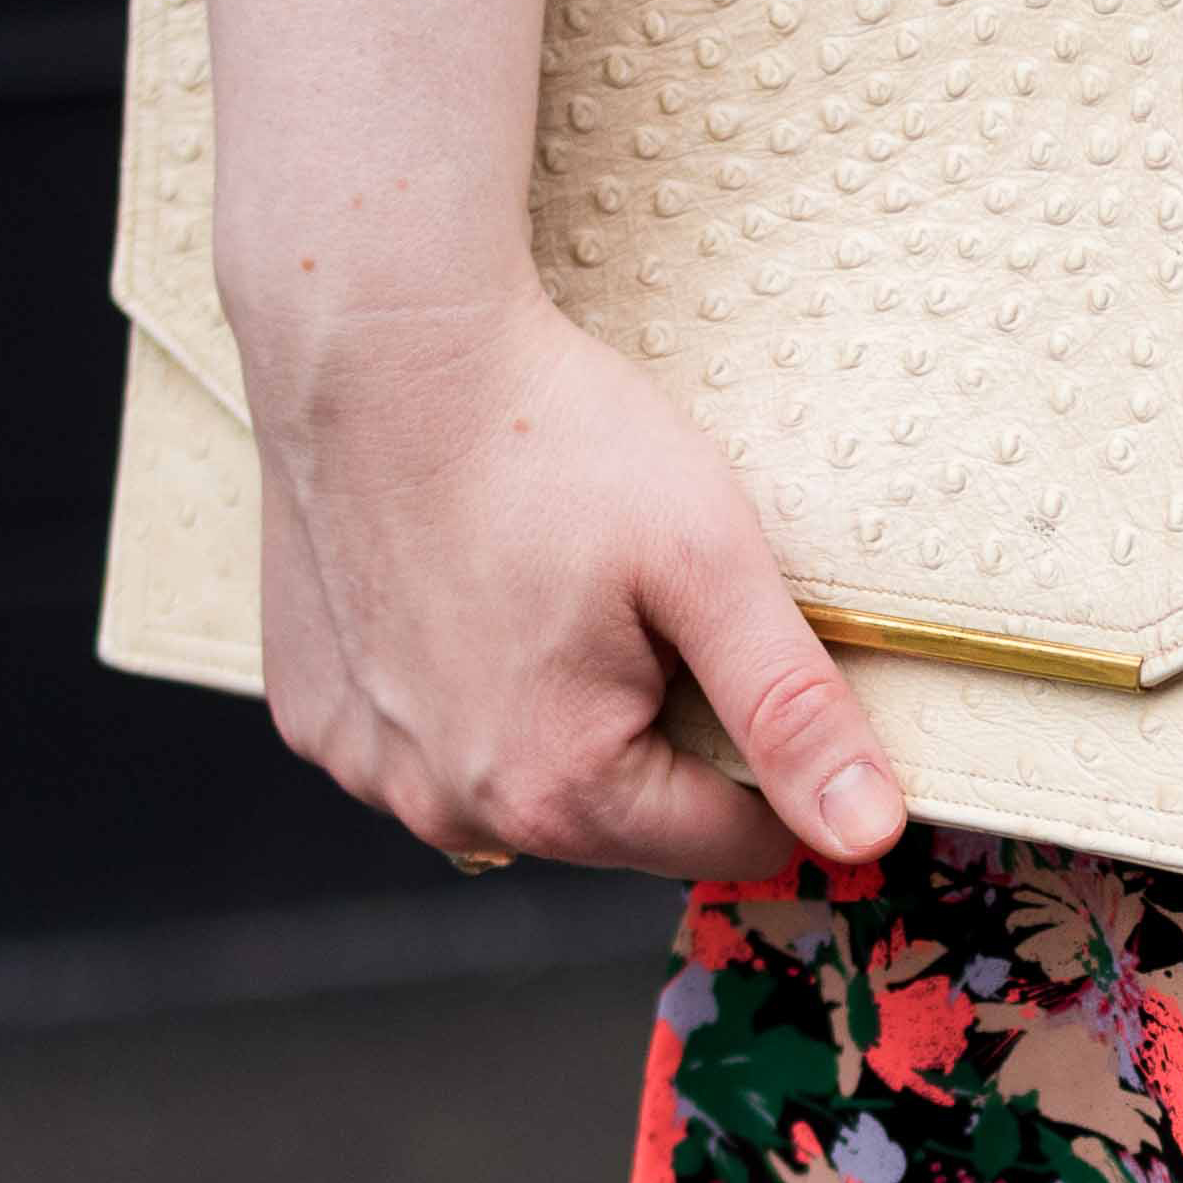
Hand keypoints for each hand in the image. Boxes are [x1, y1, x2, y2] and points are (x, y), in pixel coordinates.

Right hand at [245, 284, 902, 878]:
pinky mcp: (316, 716)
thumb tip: (866, 832)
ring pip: (520, 780)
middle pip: (621, 819)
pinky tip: (466, 594)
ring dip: (556, 717)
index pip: (730, 841)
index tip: (757, 664)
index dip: (772, 760)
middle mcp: (447, 809)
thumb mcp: (707, 562)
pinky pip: (426, 739)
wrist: (376, 341)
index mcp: (556, 794)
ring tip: (547, 590)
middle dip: (656, 730)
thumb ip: (791, 711)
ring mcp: (368, 767)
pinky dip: (462, 688)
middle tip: (638, 600)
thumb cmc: (544, 434)